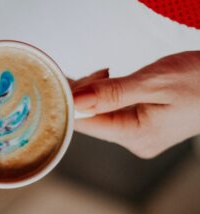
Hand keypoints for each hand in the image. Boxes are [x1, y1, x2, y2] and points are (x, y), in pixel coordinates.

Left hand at [72, 51, 199, 157]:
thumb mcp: (155, 81)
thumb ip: (112, 93)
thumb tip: (75, 100)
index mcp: (137, 135)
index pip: (85, 123)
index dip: (68, 101)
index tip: (58, 80)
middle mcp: (135, 142)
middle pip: (91, 119)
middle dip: (84, 93)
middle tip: (98, 71)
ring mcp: (138, 136)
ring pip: (100, 114)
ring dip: (95, 92)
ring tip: (107, 72)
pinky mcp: (142, 126)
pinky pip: (112, 111)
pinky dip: (106, 95)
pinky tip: (109, 80)